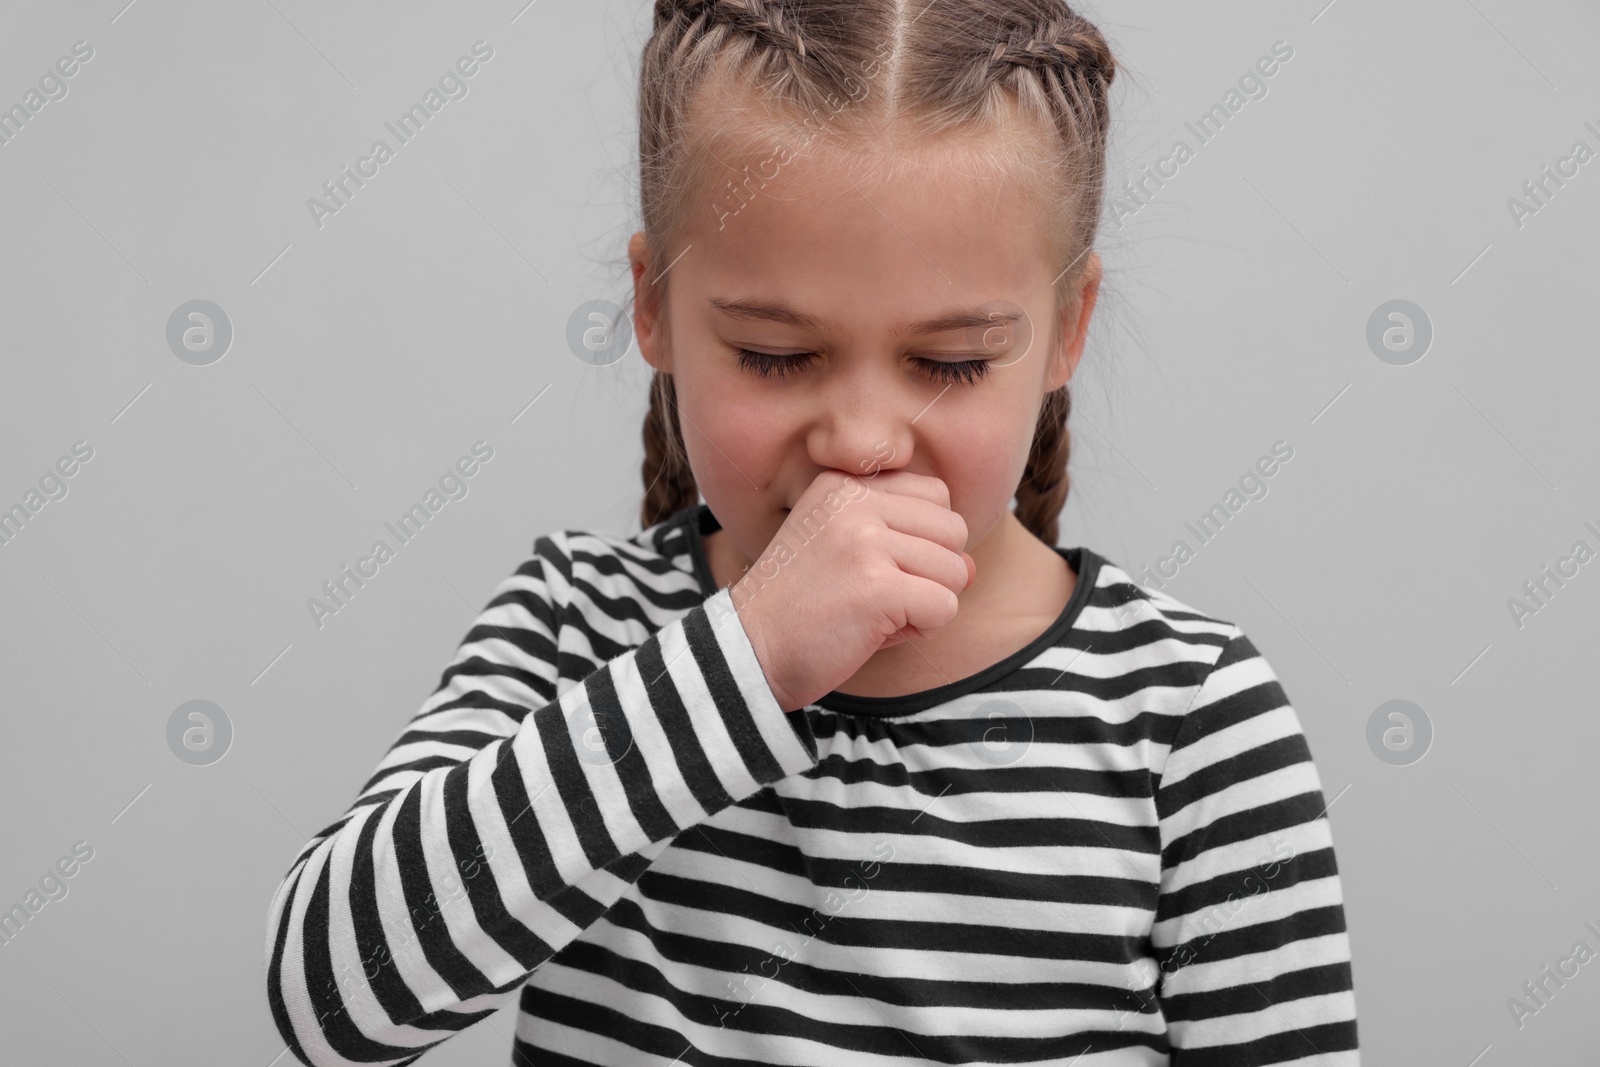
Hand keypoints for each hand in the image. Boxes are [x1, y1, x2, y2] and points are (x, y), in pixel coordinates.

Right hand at [730, 469, 975, 711]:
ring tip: (873, 613)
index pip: (936, 496)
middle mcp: (855, 501)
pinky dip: (921, 630)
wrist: (749, 651)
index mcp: (844, 485)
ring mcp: (865, 541)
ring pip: (956, 571)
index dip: (922, 542)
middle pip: (953, 531)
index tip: (875, 567)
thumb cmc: (802, 609)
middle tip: (876, 596)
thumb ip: (913, 547)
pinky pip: (944, 607)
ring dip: (925, 604)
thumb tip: (973, 568)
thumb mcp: (849, 556)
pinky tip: (875, 632)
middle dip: (930, 574)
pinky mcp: (878, 586)